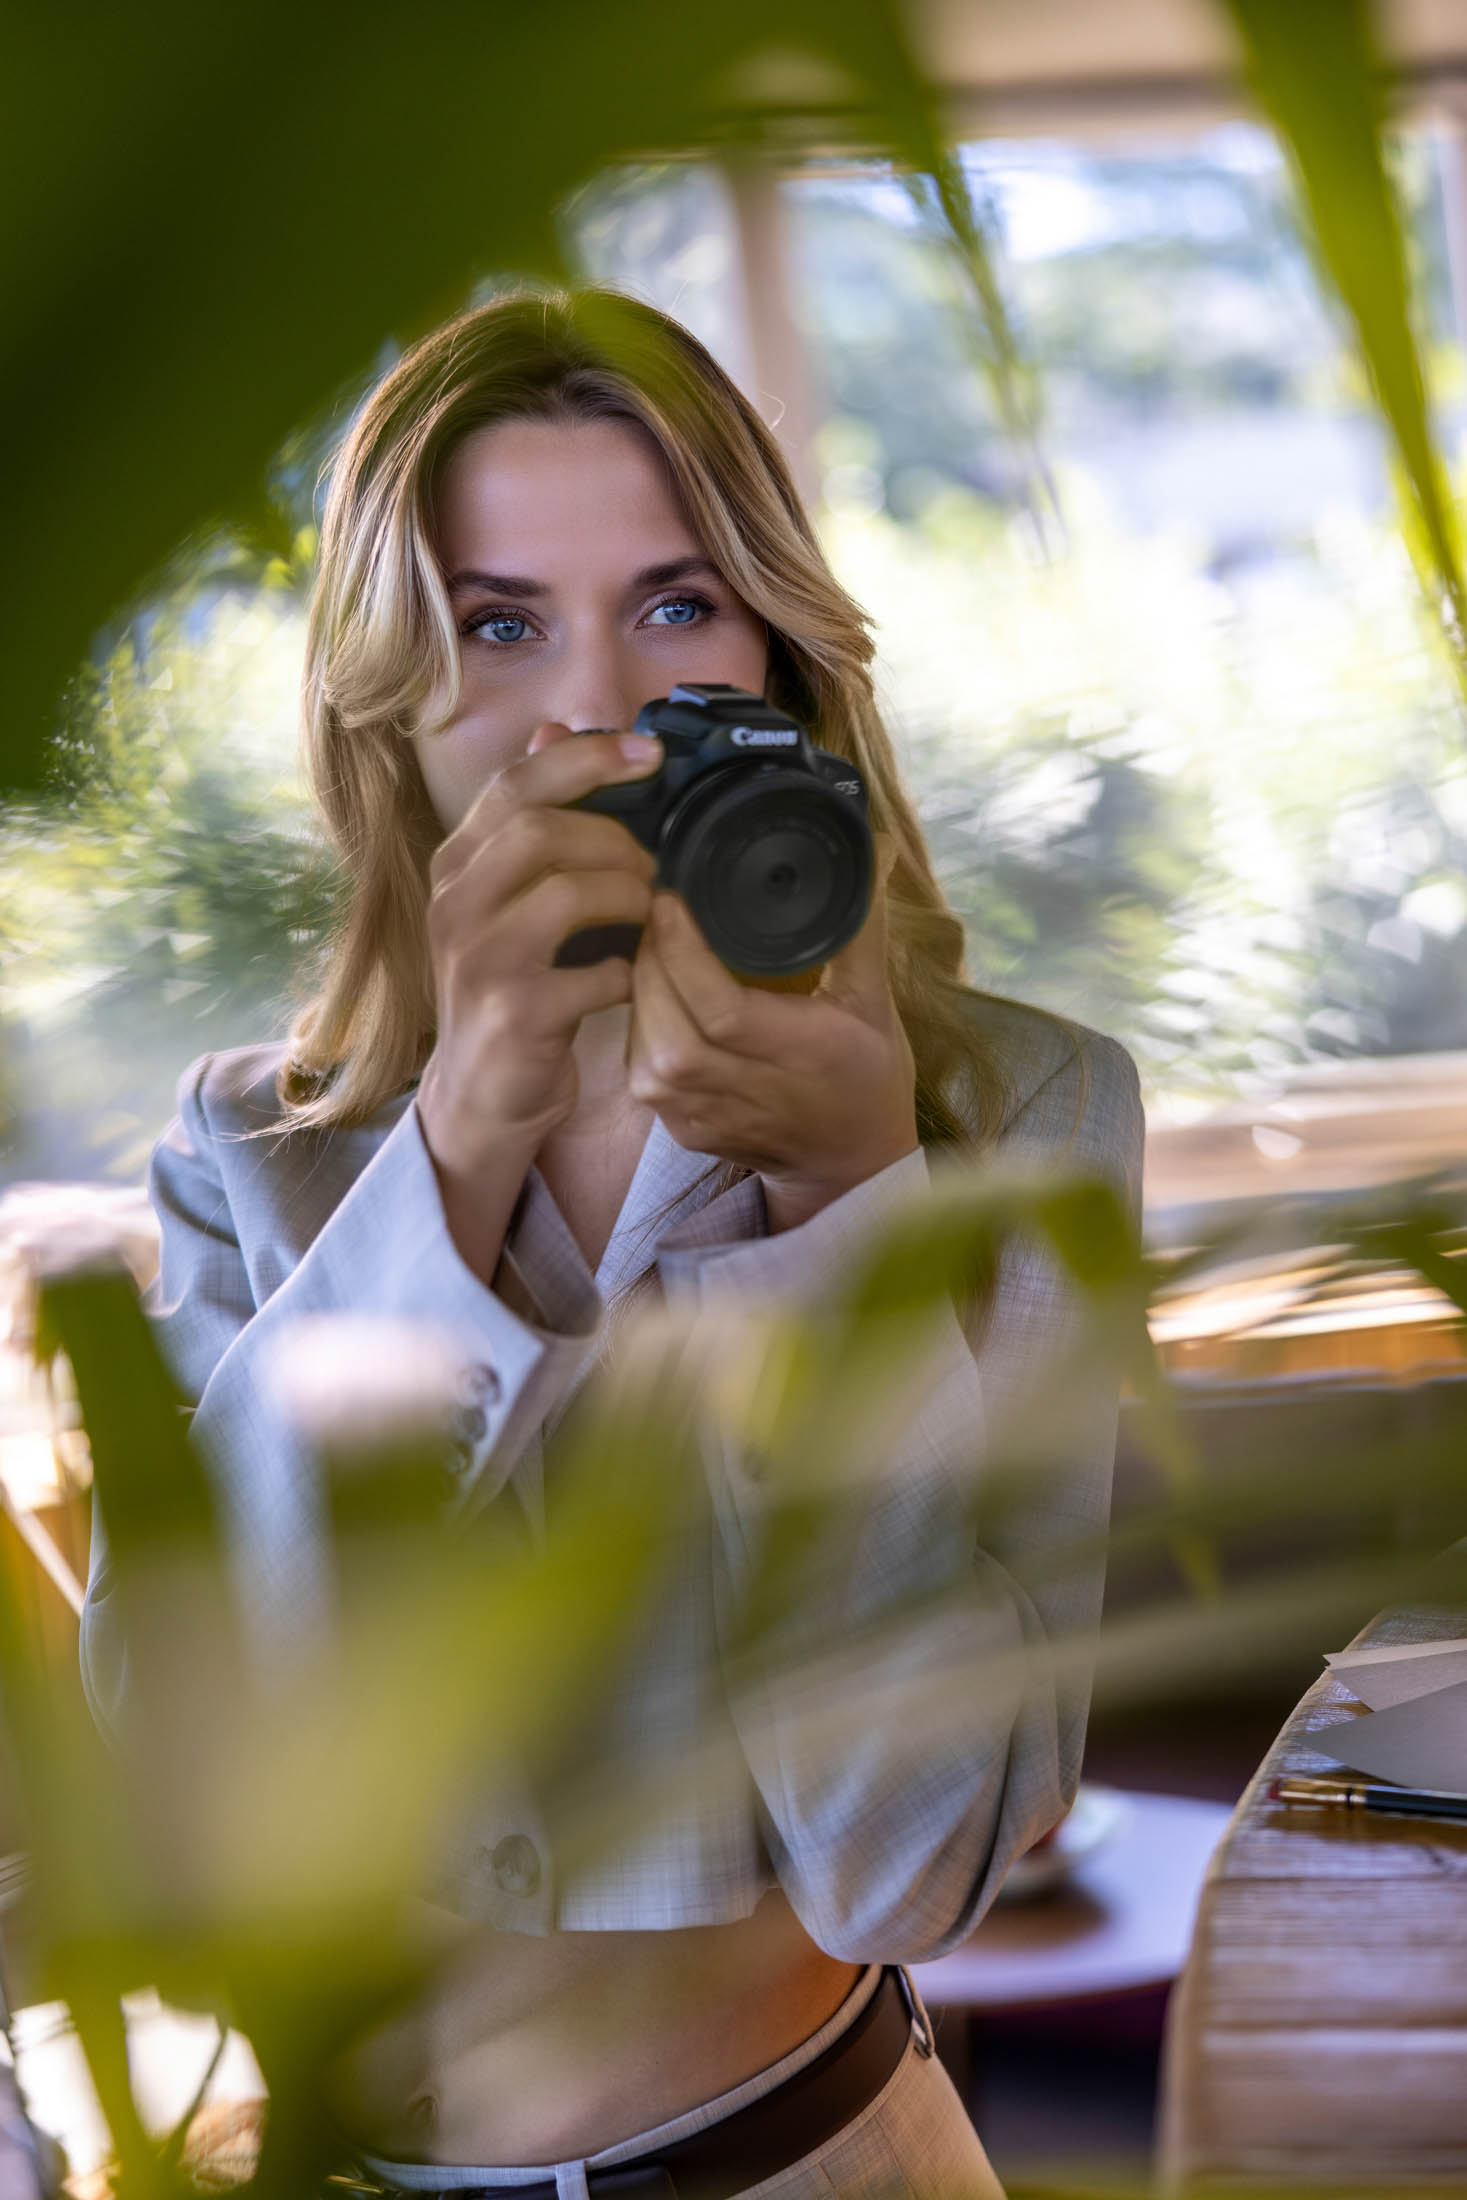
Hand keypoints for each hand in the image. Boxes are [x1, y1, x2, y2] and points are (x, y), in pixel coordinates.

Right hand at [417, 721, 661, 1180]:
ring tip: (649, 914)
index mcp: (458, 864)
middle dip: (616, 838)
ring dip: (628, 897)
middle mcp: (455, 904)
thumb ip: (532, 818)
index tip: (652, 755)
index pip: (517, 783)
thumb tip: (556, 728)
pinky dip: (628, 970)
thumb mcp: (510, 896)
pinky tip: (631, 977)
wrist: (481, 1095)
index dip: (587, 757)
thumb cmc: (511, 987)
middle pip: (541, 830)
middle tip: (652, 865)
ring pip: (567, 894)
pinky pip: (593, 974)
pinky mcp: (514, 1015)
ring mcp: (479, 961)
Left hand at [625, 836, 917, 1231]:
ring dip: (640, 988)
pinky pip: (641, 1068)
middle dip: (650, 957)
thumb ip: (860, 927)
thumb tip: (869, 849)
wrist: (848, 1166)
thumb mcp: (874, 1002)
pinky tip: (653, 989)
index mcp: (798, 1056)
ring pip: (644, 1047)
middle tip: (653, 906)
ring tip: (652, 942)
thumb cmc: (866, 1077)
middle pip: (666, 1024)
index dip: (683, 951)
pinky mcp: (680, 1130)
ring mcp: (703, 1118)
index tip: (669, 897)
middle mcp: (742, 1093)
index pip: (719, 1008)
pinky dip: (640, 1022)